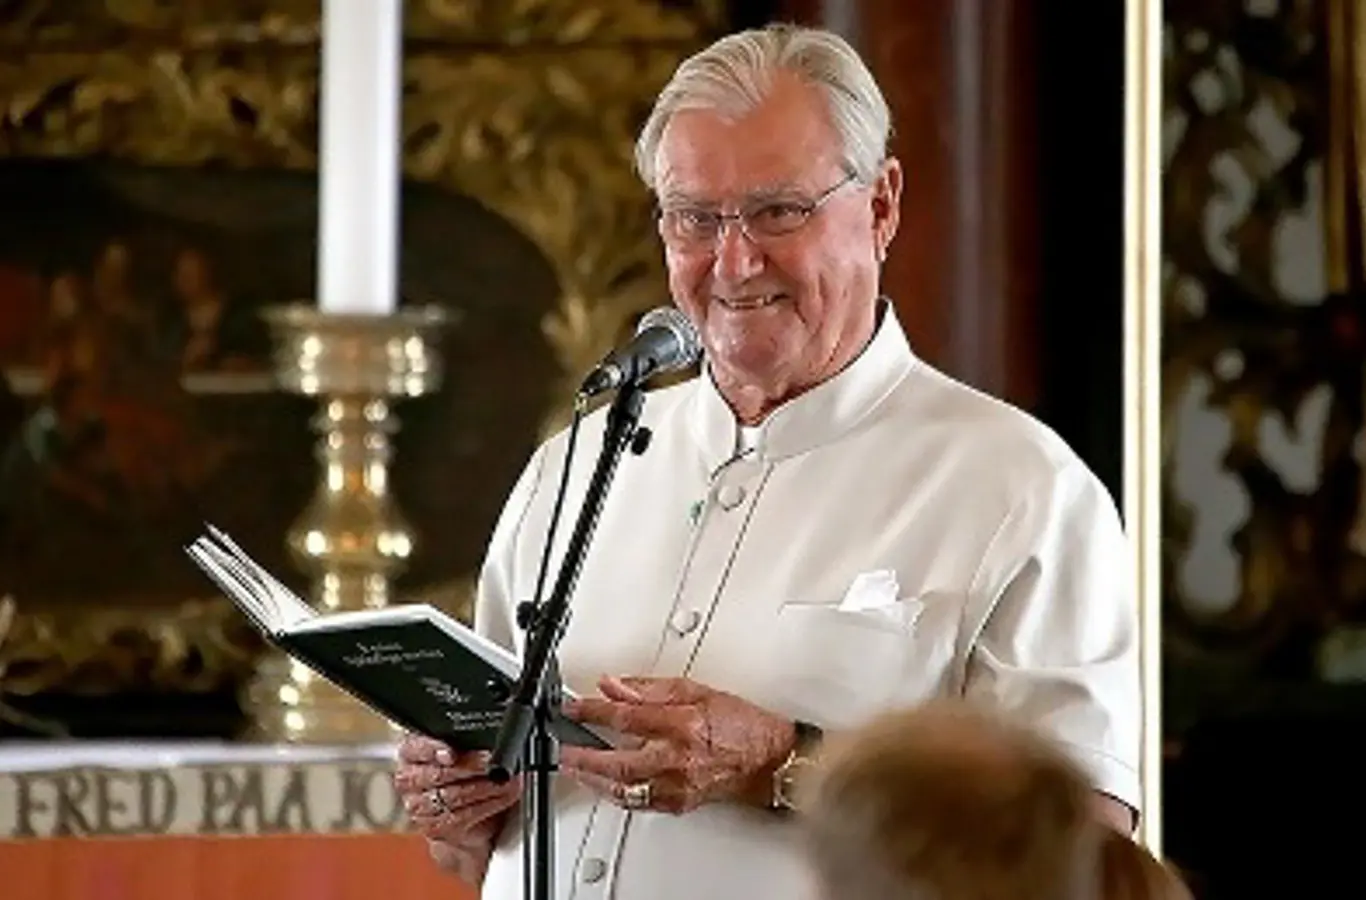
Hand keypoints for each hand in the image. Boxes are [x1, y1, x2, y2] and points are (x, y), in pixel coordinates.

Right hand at [394, 735, 520, 875]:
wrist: (469, 813)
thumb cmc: (466, 774)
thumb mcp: (465, 750)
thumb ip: (468, 742)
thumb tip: (487, 741)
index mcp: (411, 752)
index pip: (416, 747)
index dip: (433, 750)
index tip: (452, 755)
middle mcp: (410, 779)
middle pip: (438, 773)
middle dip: (471, 767)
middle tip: (493, 762)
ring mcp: (419, 806)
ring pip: (452, 796)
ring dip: (484, 787)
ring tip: (505, 779)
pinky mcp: (435, 827)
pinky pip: (461, 816)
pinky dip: (487, 805)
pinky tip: (502, 796)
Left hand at [559, 676, 794, 813]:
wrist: (769, 760)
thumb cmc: (742, 726)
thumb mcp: (697, 691)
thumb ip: (652, 689)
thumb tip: (616, 685)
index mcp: (682, 725)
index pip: (625, 716)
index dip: (593, 710)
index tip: (574, 706)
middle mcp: (676, 758)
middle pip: (616, 760)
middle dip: (582, 754)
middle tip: (563, 746)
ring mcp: (676, 785)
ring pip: (622, 787)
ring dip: (593, 777)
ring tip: (574, 766)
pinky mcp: (677, 803)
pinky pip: (637, 801)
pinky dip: (615, 792)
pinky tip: (603, 784)